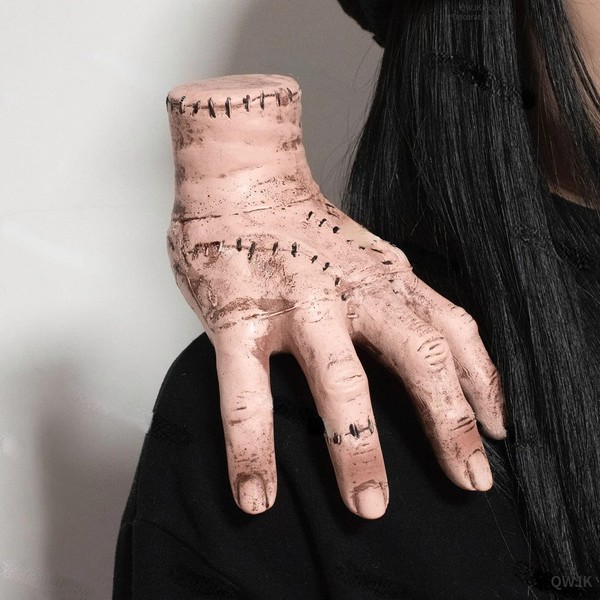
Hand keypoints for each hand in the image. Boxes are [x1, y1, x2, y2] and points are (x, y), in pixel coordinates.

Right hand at [166, 74, 505, 519]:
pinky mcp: (237, 316)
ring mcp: (296, 303)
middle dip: (448, 424)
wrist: (239, 174)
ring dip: (357, 447)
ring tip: (368, 506)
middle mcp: (351, 288)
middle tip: (470, 484)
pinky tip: (257, 493)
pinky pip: (244, 393)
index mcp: (386, 275)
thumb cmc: (300, 225)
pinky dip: (252, 447)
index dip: (483, 384)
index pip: (452, 329)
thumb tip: (421, 348)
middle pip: (418, 356)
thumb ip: (391, 296)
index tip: (497, 435)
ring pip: (339, 381)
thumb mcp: (364, 253)